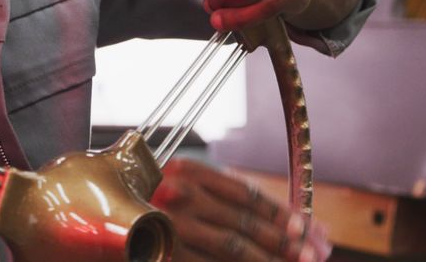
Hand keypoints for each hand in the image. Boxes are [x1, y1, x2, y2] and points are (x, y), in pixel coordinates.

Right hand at [151, 158, 330, 261]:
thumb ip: (227, 200)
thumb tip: (290, 218)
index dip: (284, 212)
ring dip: (273, 258)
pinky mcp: (164, 254)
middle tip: (317, 253)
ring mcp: (169, 226)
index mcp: (188, 172)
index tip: (313, 229)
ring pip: (235, 246)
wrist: (108, 225)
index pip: (247, 194)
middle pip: (246, 220)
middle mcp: (178, 194)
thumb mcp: (187, 192)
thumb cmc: (155, 208)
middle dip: (287, 239)